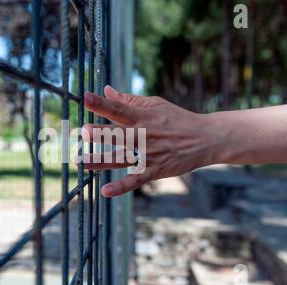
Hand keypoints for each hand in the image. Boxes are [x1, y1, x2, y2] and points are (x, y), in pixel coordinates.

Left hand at [82, 85, 218, 197]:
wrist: (206, 139)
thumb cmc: (177, 119)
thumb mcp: (156, 105)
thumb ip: (129, 100)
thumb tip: (107, 90)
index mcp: (143, 117)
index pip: (120, 109)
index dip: (102, 103)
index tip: (85, 98)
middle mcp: (143, 135)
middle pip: (118, 134)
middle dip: (101, 133)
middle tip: (83, 131)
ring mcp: (148, 154)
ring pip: (121, 158)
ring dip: (101, 160)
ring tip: (81, 161)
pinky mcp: (154, 170)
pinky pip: (135, 180)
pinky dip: (121, 187)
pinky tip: (105, 191)